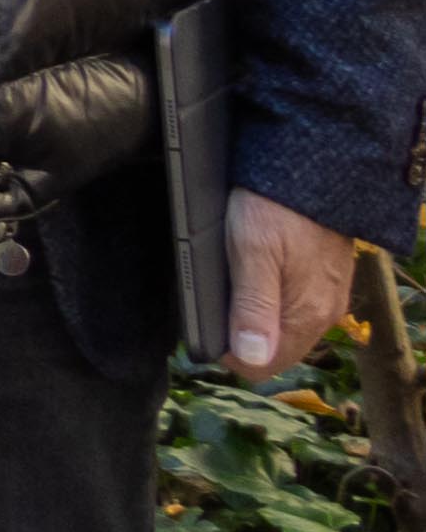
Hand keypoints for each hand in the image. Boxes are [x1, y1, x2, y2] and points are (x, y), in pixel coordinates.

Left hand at [223, 187, 364, 381]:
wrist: (314, 166)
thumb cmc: (275, 207)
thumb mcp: (252, 253)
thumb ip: (252, 308)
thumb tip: (251, 358)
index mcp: (305, 315)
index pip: (264, 365)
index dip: (229, 354)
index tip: (205, 328)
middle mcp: (322, 313)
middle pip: (274, 349)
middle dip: (240, 337)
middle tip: (212, 303)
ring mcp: (326, 296)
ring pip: (283, 327)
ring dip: (254, 318)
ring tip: (229, 286)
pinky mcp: (324, 278)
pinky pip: (293, 304)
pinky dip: (270, 300)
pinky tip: (252, 277)